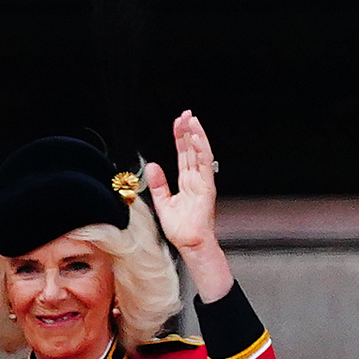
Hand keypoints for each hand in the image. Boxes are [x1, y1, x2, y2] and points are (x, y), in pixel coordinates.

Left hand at [139, 112, 234, 302]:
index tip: (177, 124)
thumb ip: (158, 184)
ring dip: (196, 135)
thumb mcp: (162, 203)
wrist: (189, 244)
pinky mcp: (207, 187)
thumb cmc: (181, 229)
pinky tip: (197, 137)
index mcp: (186, 182)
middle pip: (192, 150)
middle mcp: (196, 179)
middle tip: (185, 114)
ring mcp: (203, 182)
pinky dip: (201, 149)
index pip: (183, 155)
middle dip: (188, 131)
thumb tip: (152, 166)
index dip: (180, 138)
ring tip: (191, 120)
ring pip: (200, 153)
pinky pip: (204, 165)